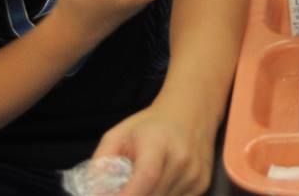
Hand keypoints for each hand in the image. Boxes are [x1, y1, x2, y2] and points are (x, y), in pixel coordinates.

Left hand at [93, 98, 213, 195]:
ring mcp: (195, 173)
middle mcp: (182, 159)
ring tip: (140, 183)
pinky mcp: (202, 183)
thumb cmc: (150, 125)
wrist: (192, 112)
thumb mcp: (118, 135)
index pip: (146, 177)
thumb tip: (96, 194)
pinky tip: (157, 185)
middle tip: (123, 189)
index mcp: (159, 143)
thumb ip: (101, 164)